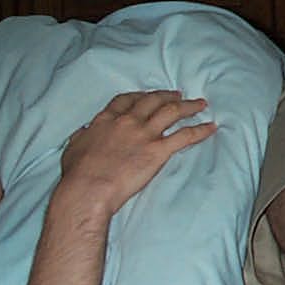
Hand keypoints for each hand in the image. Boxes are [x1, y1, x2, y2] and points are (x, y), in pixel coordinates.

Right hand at [56, 91, 215, 217]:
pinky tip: (211, 127)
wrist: (88, 189)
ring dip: (189, 106)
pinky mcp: (158, 150)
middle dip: (167, 96)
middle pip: (153, 101)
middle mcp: (128, 121)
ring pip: (172, 112)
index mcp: (106, 120)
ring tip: (200, 104)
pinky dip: (200, 130)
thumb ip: (82, 137)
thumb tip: (84, 132)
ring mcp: (145, 134)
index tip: (148, 96)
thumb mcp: (73, 148)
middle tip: (179, 95)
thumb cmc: (77, 174)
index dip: (140, 96)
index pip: (126, 100)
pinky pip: (185, 136)